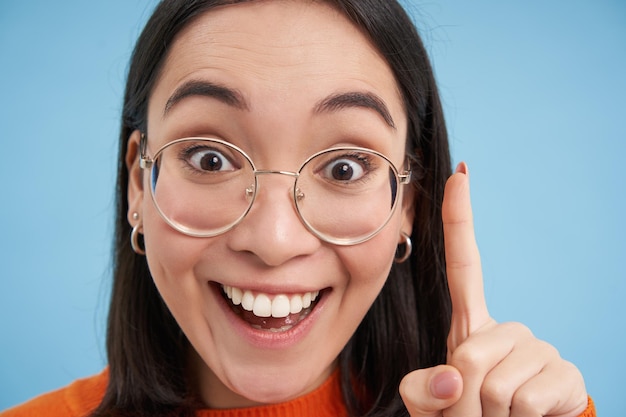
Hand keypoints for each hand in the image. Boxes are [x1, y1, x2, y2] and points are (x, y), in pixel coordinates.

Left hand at [399, 163, 587, 416]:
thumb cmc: (466, 416)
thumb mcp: (430, 403)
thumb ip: (421, 391)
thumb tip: (458, 376)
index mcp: (470, 326)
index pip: (464, 263)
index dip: (460, 217)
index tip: (460, 174)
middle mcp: (508, 329)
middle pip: (470, 355)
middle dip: (466, 400)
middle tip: (477, 412)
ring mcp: (539, 348)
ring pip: (497, 383)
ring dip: (489, 415)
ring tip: (499, 416)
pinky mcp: (567, 374)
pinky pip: (527, 400)